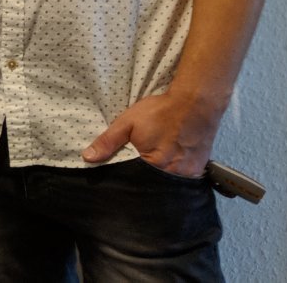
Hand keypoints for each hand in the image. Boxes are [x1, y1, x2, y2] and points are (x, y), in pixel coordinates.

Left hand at [82, 91, 221, 177]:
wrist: (195, 103)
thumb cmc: (160, 112)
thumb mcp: (128, 122)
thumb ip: (108, 141)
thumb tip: (88, 158)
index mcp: (153, 166)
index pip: (133, 181)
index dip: (127, 177)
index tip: (122, 172)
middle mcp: (172, 176)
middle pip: (151, 185)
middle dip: (143, 179)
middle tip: (141, 164)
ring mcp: (188, 174)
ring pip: (168, 184)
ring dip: (159, 177)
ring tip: (156, 163)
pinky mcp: (198, 170)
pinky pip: (183, 179)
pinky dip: (175, 174)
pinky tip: (171, 162)